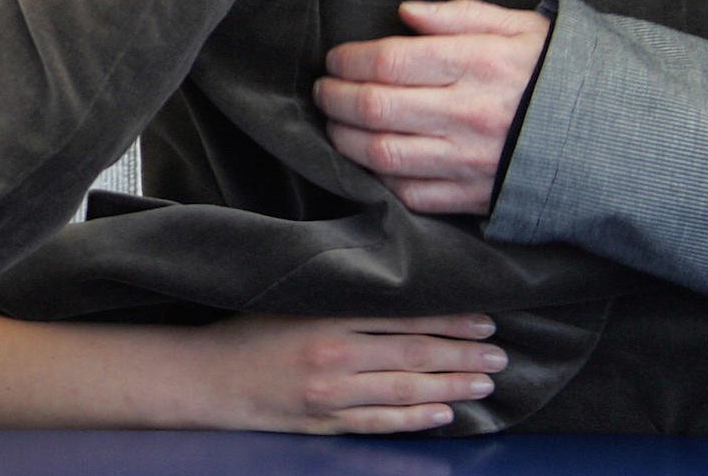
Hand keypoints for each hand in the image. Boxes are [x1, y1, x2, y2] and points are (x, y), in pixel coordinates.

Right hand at [193, 312, 503, 433]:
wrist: (208, 376)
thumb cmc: (248, 329)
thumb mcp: (292, 298)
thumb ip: (338, 293)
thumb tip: (394, 284)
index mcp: (327, 316)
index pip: (403, 316)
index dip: (449, 318)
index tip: (484, 318)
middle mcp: (334, 355)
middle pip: (414, 354)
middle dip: (463, 354)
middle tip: (500, 353)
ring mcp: (331, 394)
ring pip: (406, 391)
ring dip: (451, 387)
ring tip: (485, 382)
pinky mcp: (326, 422)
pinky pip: (382, 423)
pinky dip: (417, 421)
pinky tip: (445, 415)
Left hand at [315, 0, 551, 213]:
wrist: (619, 140)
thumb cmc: (562, 74)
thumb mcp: (523, 27)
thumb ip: (461, 15)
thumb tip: (406, 12)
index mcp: (480, 64)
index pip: (390, 61)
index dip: (349, 60)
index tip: (336, 59)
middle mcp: (471, 114)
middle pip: (376, 108)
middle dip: (334, 98)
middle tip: (323, 90)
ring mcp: (472, 161)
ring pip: (383, 155)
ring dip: (345, 140)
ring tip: (335, 124)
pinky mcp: (477, 198)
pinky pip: (412, 195)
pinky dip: (380, 180)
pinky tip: (371, 161)